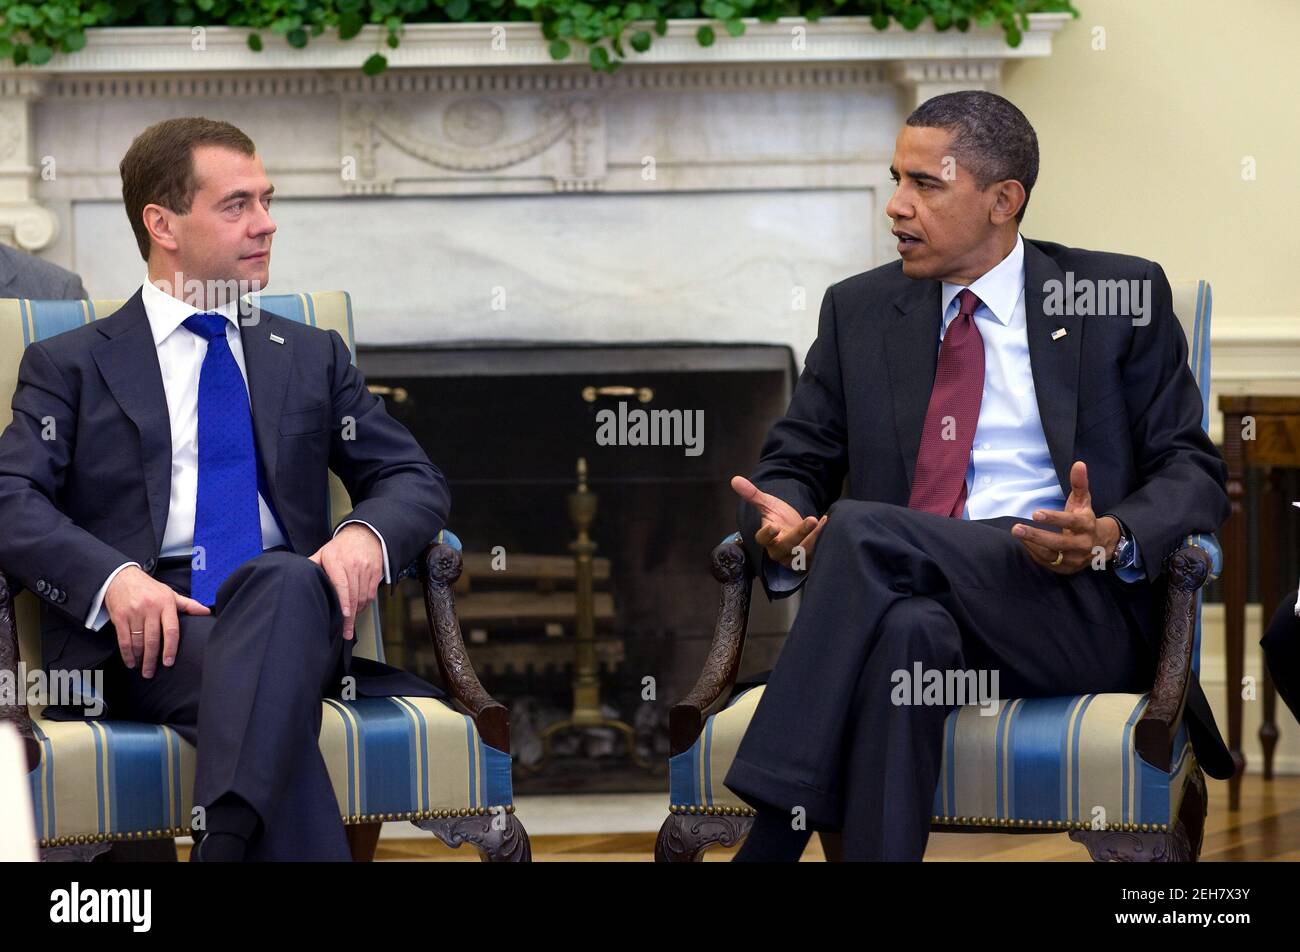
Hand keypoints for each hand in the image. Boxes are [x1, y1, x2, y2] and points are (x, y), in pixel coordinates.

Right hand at [105, 566, 210, 677]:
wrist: (122, 577)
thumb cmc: (149, 588)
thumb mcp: (170, 594)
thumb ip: (188, 605)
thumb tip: (207, 612)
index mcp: (166, 604)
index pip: (171, 630)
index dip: (171, 648)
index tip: (169, 662)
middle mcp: (150, 608)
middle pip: (153, 639)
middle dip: (152, 659)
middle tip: (151, 673)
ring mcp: (134, 613)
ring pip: (138, 641)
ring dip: (139, 657)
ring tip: (142, 668)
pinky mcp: (119, 617)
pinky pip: (123, 639)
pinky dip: (126, 653)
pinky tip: (130, 662)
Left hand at [307, 523, 383, 640]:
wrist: (364, 535)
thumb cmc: (340, 548)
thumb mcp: (323, 553)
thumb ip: (311, 566)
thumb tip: (294, 578)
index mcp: (337, 561)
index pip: (342, 585)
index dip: (343, 602)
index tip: (345, 616)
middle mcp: (353, 565)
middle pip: (354, 595)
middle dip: (351, 617)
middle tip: (346, 632)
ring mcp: (366, 569)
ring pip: (364, 597)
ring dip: (357, 611)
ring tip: (350, 622)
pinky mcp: (375, 573)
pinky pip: (371, 594)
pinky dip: (365, 604)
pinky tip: (358, 608)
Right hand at [731, 475, 827, 570]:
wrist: (794, 530)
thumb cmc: (778, 518)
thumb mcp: (767, 504)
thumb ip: (752, 494)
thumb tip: (735, 479)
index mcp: (767, 539)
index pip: (763, 539)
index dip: (768, 534)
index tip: (774, 526)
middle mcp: (778, 552)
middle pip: (787, 546)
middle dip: (799, 534)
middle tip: (811, 520)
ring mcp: (793, 558)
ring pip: (803, 553)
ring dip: (814, 538)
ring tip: (822, 521)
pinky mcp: (808, 561)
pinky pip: (815, 554)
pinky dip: (822, 540)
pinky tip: (827, 523)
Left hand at [1011, 460, 1120, 574]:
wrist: (1102, 545)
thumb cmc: (1086, 519)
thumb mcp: (1084, 501)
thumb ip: (1079, 483)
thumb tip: (1078, 464)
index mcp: (1087, 526)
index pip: (1071, 522)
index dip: (1054, 518)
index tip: (1036, 513)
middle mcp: (1082, 544)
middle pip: (1058, 542)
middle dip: (1036, 536)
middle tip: (1016, 528)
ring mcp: (1074, 559)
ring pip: (1051, 555)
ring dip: (1032, 545)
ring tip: (1017, 533)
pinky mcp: (1066, 568)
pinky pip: (1047, 563)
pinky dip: (1034, 553)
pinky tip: (1024, 542)